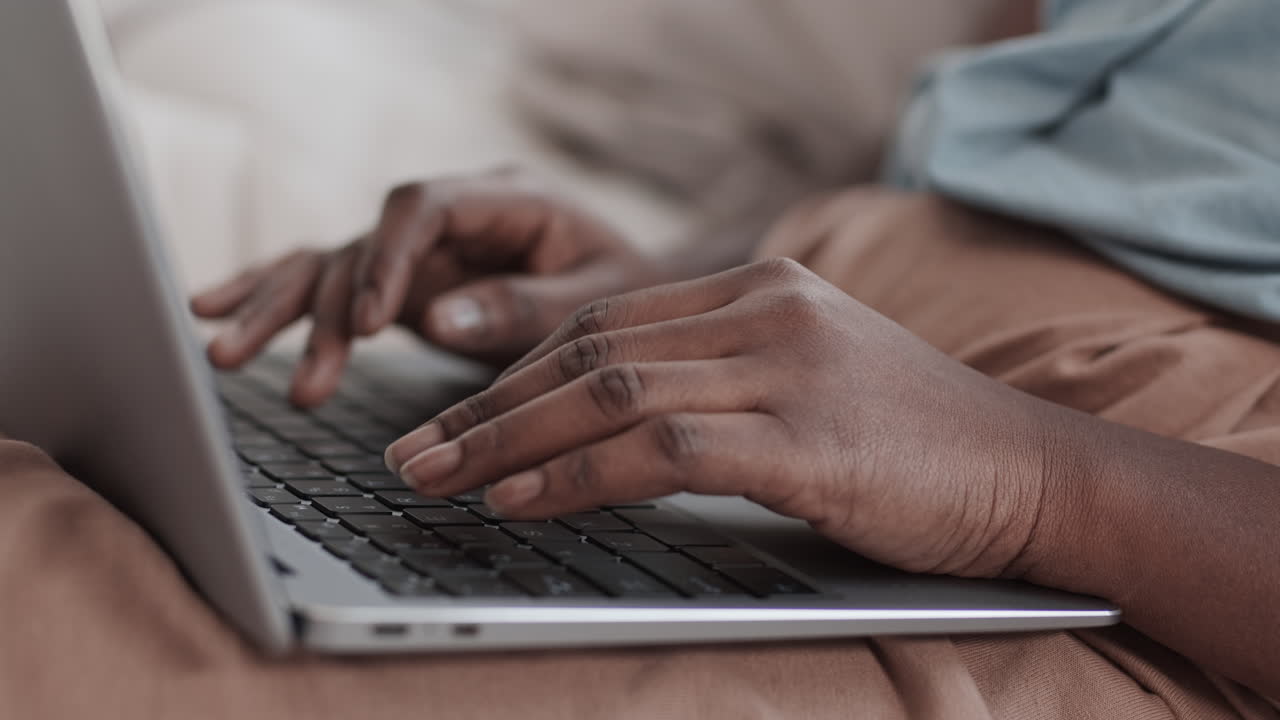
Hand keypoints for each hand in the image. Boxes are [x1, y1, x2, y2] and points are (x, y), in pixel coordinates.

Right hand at [191, 173, 666, 405]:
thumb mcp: (595, 300)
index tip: (370, 325)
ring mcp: (420, 249)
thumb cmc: (621, 291)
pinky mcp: (400, 283)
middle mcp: (451, 216)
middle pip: (362, 240)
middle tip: (252, 355)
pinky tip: (215, 313)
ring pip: (332, 265)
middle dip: (310, 301)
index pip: (425, 209)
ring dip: (277, 310)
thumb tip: (436, 320)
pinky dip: (278, 302)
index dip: (387, 261)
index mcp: (506, 198)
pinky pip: (330, 286)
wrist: (628, 294)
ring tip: (223, 356)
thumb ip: (523, 307)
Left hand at [384, 258, 1052, 577]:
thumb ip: (717, 384)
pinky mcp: (807, 438)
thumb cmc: (914, 442)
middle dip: (485, 405)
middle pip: (588, 348)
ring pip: (611, 391)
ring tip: (435, 479)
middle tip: (411, 451)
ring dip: (508, 440)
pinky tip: (522, 500)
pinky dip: (580, 476)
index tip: (451, 416)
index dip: (513, 371)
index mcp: (758, 289)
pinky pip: (663, 448)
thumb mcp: (807, 383)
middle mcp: (764, 312)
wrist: (1031, 469)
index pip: (603, 319)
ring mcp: (786, 368)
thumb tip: (610, 429)